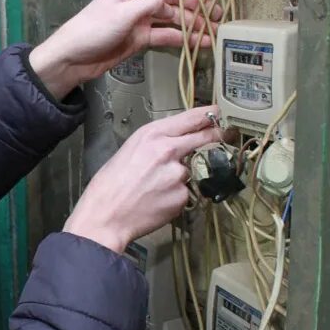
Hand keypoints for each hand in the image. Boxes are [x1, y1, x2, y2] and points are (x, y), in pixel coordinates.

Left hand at [30, 0, 220, 99]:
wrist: (73, 58)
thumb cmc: (91, 30)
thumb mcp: (122, 13)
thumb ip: (148, 4)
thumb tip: (170, 0)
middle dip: (196, 4)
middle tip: (217, 14)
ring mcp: (140, 19)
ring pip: (172, 18)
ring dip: (193, 24)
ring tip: (213, 30)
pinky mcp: (140, 38)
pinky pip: (166, 35)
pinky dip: (182, 38)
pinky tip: (198, 43)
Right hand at [63, 106, 223, 252]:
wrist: (105, 217)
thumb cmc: (109, 185)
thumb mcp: (128, 150)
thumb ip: (155, 143)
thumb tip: (175, 142)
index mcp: (151, 135)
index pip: (190, 118)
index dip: (208, 115)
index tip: (218, 112)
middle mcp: (169, 150)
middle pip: (204, 138)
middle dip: (217, 136)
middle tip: (225, 135)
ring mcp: (178, 175)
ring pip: (189, 171)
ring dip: (178, 178)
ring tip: (153, 189)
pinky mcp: (182, 196)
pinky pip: (184, 192)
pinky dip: (174, 197)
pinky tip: (156, 201)